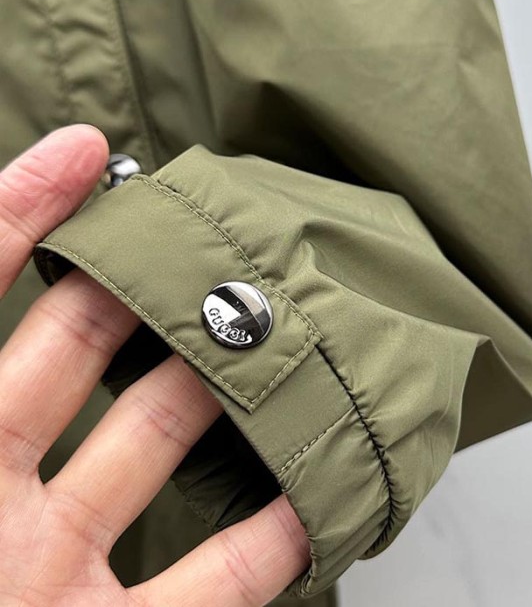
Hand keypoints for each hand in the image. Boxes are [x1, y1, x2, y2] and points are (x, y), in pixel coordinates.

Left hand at [0, 126, 309, 606]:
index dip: (23, 211)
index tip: (91, 150)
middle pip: (89, 355)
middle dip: (152, 291)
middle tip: (221, 238)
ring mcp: (64, 568)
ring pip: (167, 454)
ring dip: (227, 400)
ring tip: (288, 337)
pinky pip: (219, 582)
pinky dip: (273, 538)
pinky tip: (319, 493)